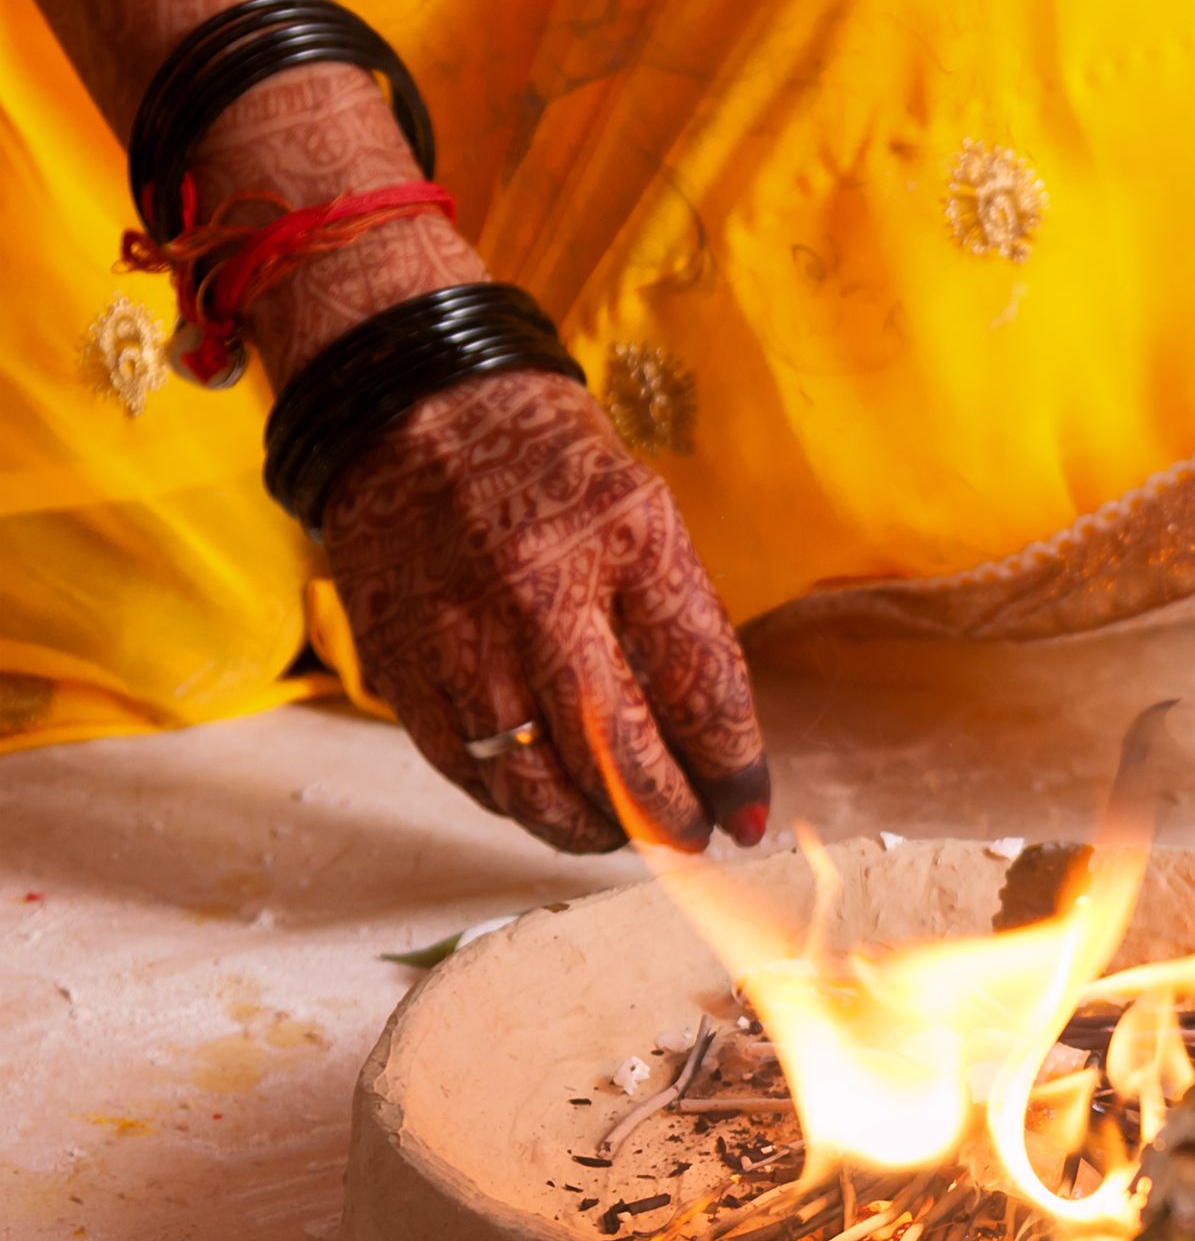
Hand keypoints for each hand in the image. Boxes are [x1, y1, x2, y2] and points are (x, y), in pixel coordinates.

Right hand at [321, 368, 768, 854]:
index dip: (732, 762)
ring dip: (590, 828)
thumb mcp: (644, 512)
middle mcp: (536, 591)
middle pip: (615, 749)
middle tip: (692, 835)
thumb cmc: (547, 461)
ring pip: (531, 781)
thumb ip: (675, 615)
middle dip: (665, 814)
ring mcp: (458, 633)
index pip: (696, 679)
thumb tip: (708, 735)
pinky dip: (515, 802)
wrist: (415, 405)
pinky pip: (465, 769)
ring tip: (625, 833)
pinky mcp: (397, 663)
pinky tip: (551, 803)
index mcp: (624, 539)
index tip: (750, 809)